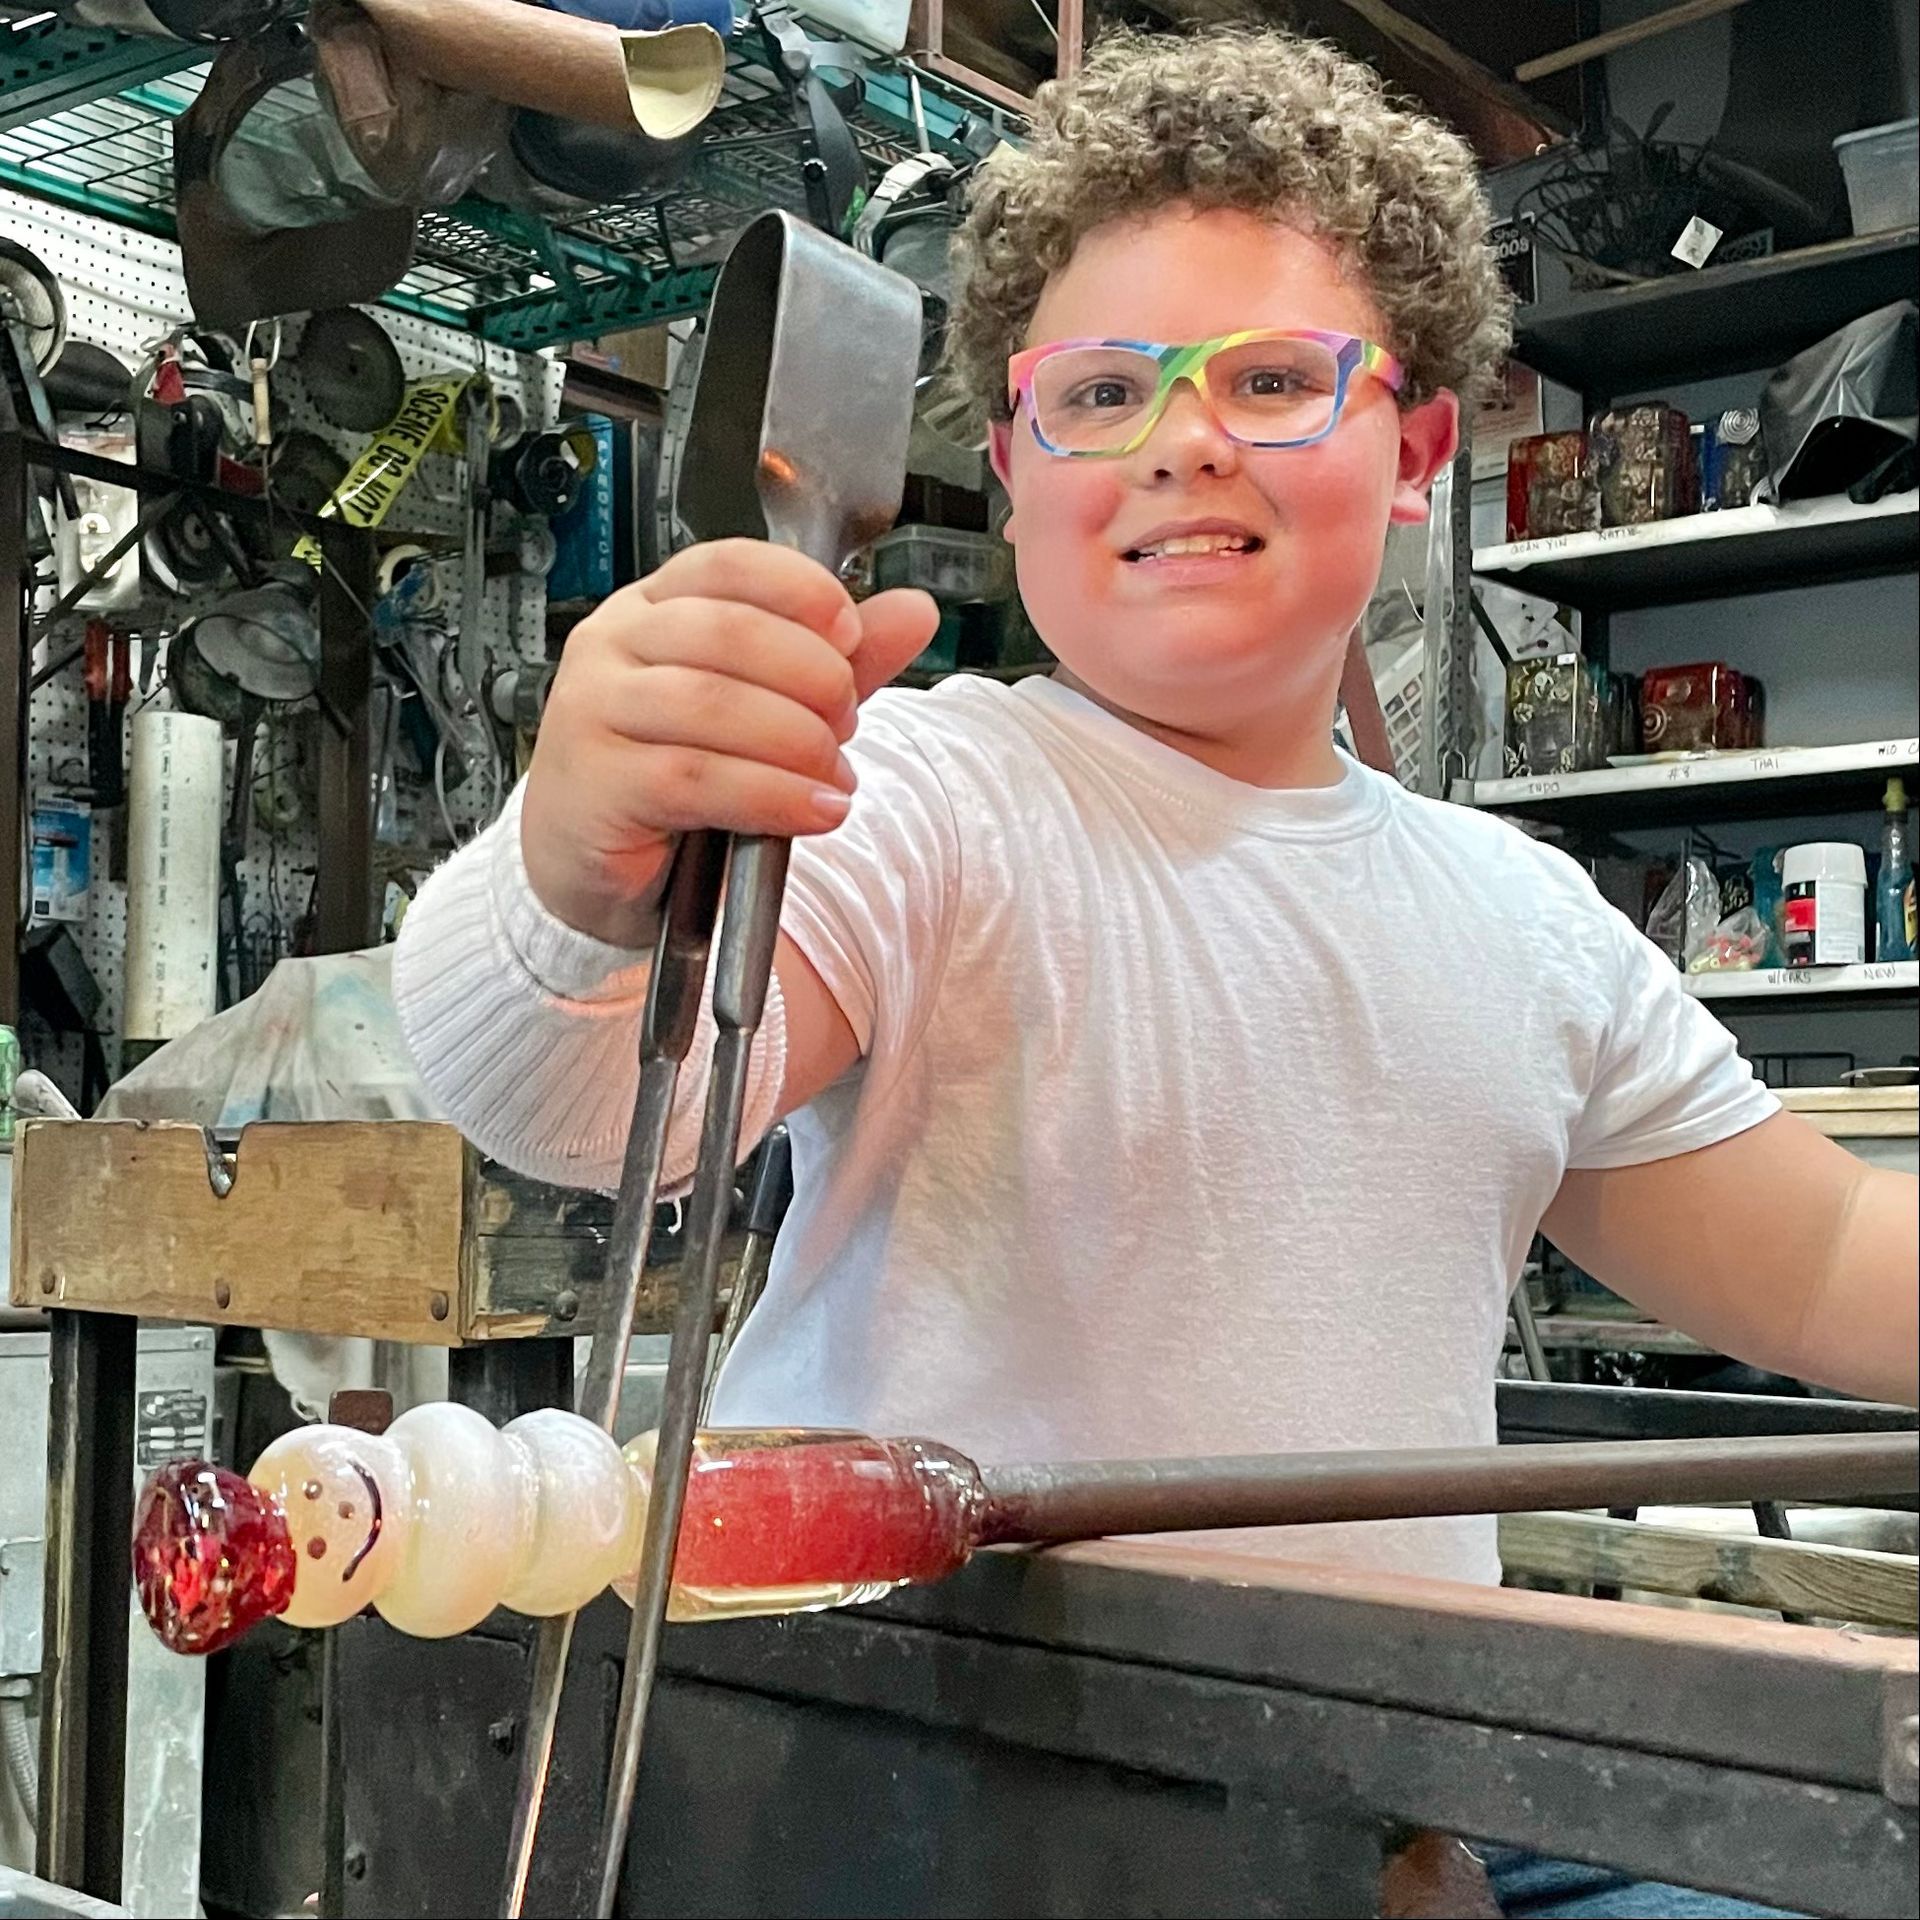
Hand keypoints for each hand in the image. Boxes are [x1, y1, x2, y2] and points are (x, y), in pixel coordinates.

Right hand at [521, 539, 937, 946]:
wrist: (594, 863)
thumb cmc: (670, 775)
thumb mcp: (763, 707)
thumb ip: (833, 660)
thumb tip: (913, 612)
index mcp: (653, 606)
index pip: (731, 564)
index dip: (803, 593)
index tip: (849, 637)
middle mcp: (613, 644)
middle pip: (730, 632)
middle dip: (813, 679)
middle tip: (844, 725)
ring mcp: (593, 709)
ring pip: (714, 704)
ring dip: (797, 742)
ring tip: (833, 777)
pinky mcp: (595, 781)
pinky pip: (697, 778)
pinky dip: (772, 795)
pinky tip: (812, 810)